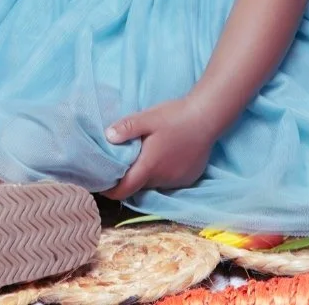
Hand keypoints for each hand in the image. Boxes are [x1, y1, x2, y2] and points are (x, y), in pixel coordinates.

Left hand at [103, 97, 219, 199]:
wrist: (207, 117)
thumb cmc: (175, 116)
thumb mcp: (147, 117)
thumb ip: (126, 128)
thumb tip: (107, 137)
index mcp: (149, 166)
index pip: (124, 190)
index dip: (110, 191)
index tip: (101, 184)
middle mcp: (163, 178)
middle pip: (138, 186)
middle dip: (127, 179)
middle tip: (120, 163)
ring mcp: (177, 180)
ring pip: (154, 183)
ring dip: (146, 174)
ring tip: (141, 158)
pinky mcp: (189, 177)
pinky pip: (168, 180)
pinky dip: (161, 173)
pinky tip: (162, 157)